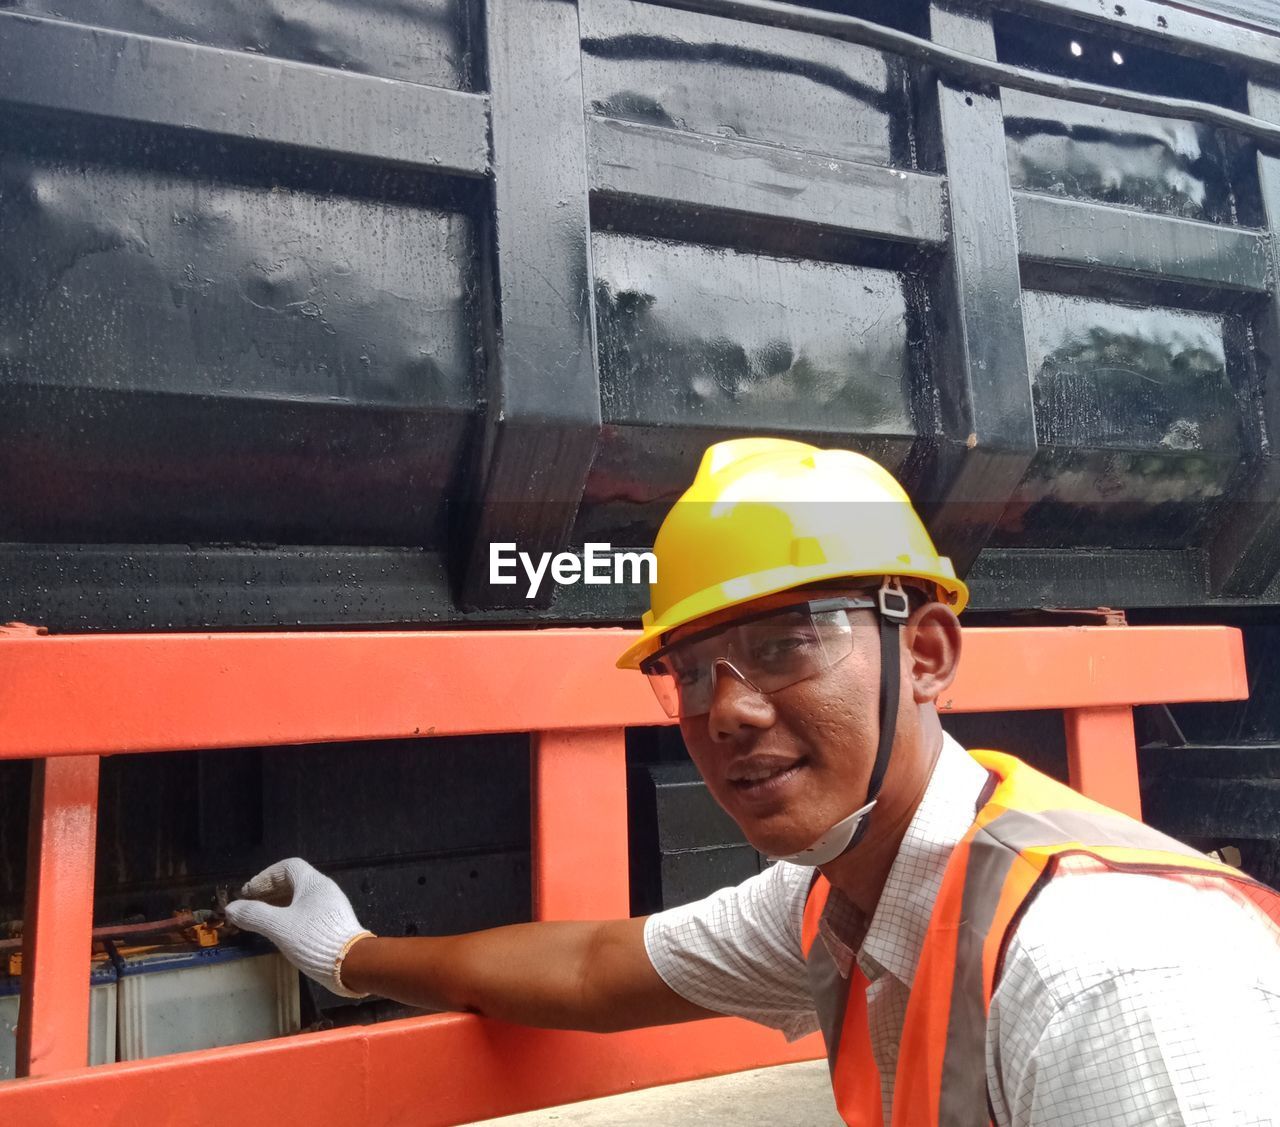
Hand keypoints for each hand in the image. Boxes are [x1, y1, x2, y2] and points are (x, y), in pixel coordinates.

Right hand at [224, 857, 373, 997]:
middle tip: (250, 906)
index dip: (266, 876)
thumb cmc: (313, 938)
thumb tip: (231, 908)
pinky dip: (289, 916)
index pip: (288, 867)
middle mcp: (324, 890)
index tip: (249, 892)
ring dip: (278, 905)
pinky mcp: (333, 923)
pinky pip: (307, 911)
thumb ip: (254, 915)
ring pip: (300, 898)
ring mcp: (331, 907)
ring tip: (260, 919)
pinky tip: (280, 931)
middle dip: (269, 891)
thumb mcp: (279, 926)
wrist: (350, 963)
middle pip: (294, 881)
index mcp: (314, 883)